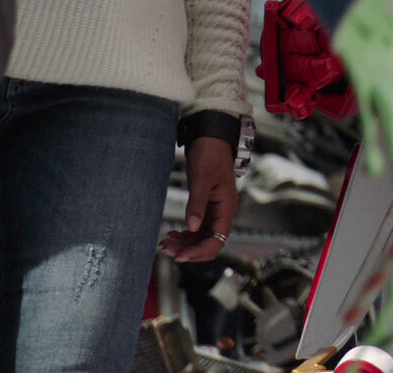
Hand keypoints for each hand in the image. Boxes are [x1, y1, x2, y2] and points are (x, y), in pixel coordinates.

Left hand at [158, 136, 237, 262]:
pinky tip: (172, 234)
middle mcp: (222, 212)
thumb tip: (191, 227)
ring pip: (202, 237)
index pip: (217, 240)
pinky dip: (185, 235)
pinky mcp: (206, 206)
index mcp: (226, 207)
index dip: (199, 251)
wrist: (210, 137)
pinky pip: (197, 228)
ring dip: (185, 244)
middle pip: (209, 242)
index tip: (180, 256)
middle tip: (167, 250)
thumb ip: (197, 204)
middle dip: (189, 250)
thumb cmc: (209, 153)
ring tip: (166, 244)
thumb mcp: (202, 179)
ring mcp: (214, 210)